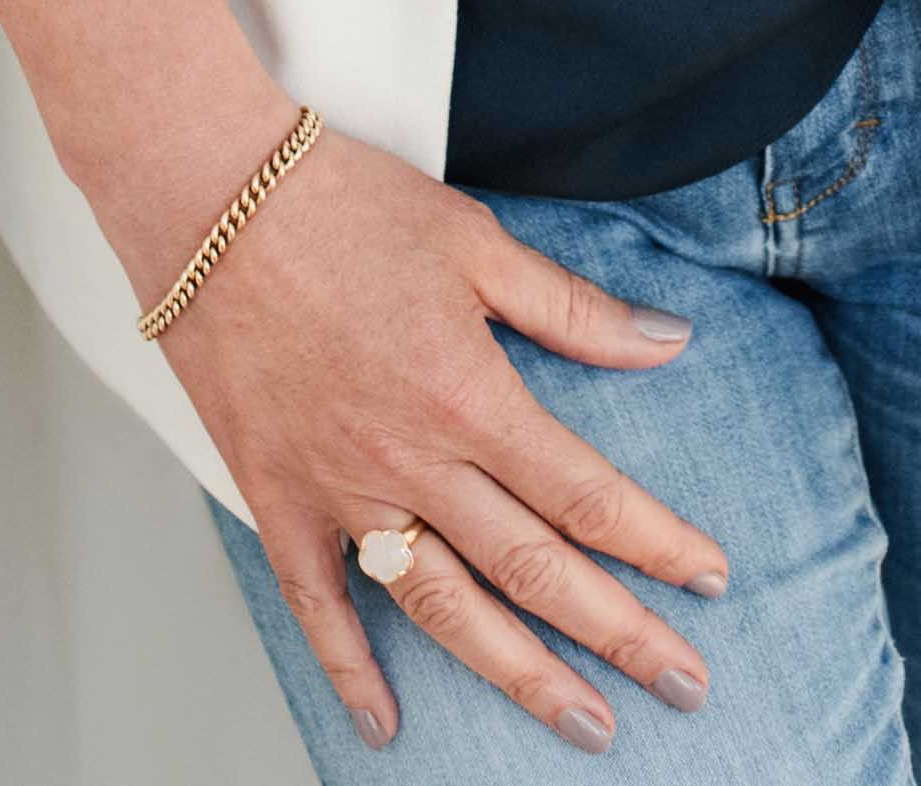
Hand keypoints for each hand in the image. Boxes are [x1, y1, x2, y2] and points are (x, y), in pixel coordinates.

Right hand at [156, 118, 728, 756]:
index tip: (709, 581)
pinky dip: (349, 671)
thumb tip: (667, 344)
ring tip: (582, 724)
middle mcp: (412, 459)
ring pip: (444, 608)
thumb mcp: (475, 242)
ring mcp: (340, 489)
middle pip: (534, 570)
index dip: (657, 544)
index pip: (587, 494)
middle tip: (685, 686)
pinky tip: (387, 723)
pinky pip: (316, 604)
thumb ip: (572, 310)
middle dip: (619, 636)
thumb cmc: (339, 204)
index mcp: (470, 395)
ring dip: (520, 675)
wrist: (211, 197)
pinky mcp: (276, 496)